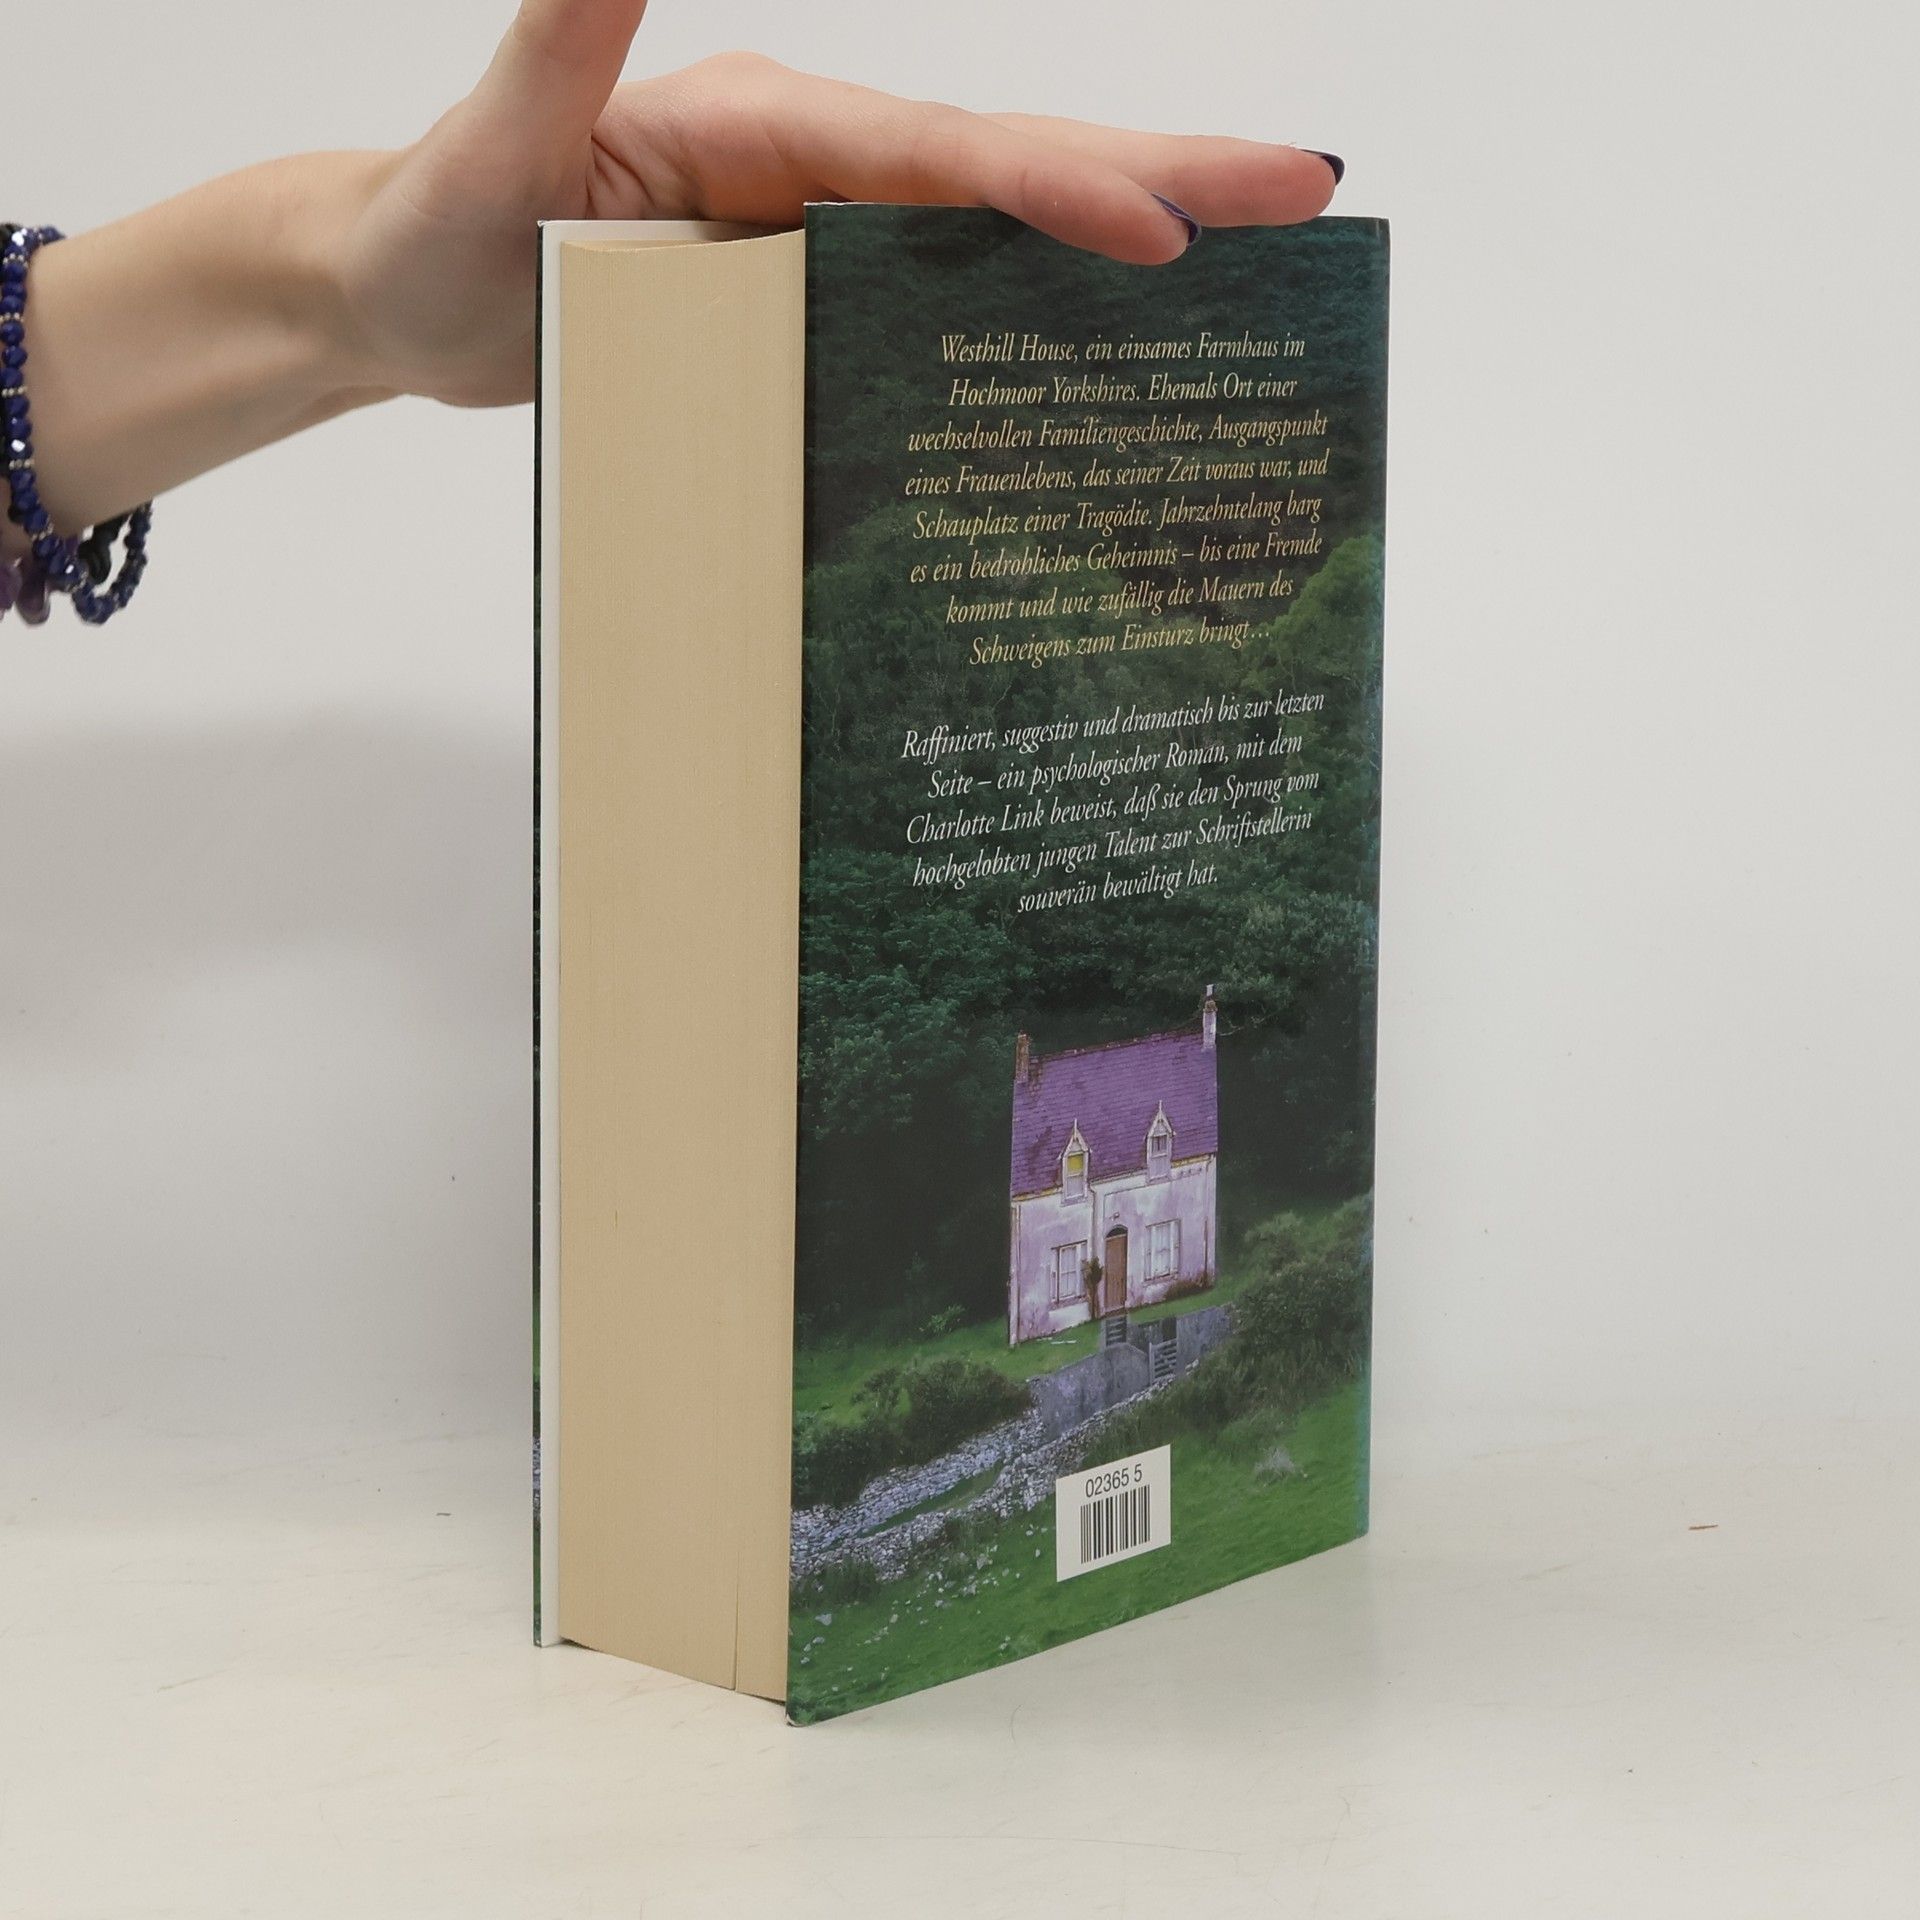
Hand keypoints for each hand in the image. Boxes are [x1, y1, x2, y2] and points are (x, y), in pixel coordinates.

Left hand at [339, 0, 1339, 408]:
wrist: (406, 293)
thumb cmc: (438, 230)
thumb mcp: (486, 151)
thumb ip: (558, 51)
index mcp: (764, 126)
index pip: (936, 154)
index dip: (1050, 188)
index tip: (1157, 231)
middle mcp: (814, 163)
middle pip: (1011, 163)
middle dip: (1159, 172)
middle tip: (1307, 189)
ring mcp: (822, 228)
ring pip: (1004, 227)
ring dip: (1134, 226)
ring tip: (1266, 252)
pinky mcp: (814, 290)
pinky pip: (952, 299)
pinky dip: (1042, 308)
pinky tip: (1115, 344)